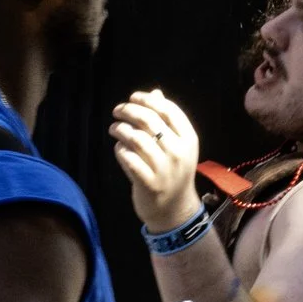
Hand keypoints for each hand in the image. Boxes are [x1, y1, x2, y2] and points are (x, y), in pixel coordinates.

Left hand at [110, 89, 202, 230]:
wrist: (173, 209)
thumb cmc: (172, 172)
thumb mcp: (176, 145)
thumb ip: (166, 120)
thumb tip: (156, 93)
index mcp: (188, 139)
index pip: (167, 110)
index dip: (147, 100)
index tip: (132, 98)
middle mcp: (178, 152)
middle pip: (149, 121)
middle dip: (129, 111)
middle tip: (117, 111)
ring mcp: (164, 169)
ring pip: (136, 138)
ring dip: (120, 129)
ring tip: (114, 128)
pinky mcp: (149, 183)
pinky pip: (128, 158)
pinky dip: (120, 150)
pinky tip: (119, 148)